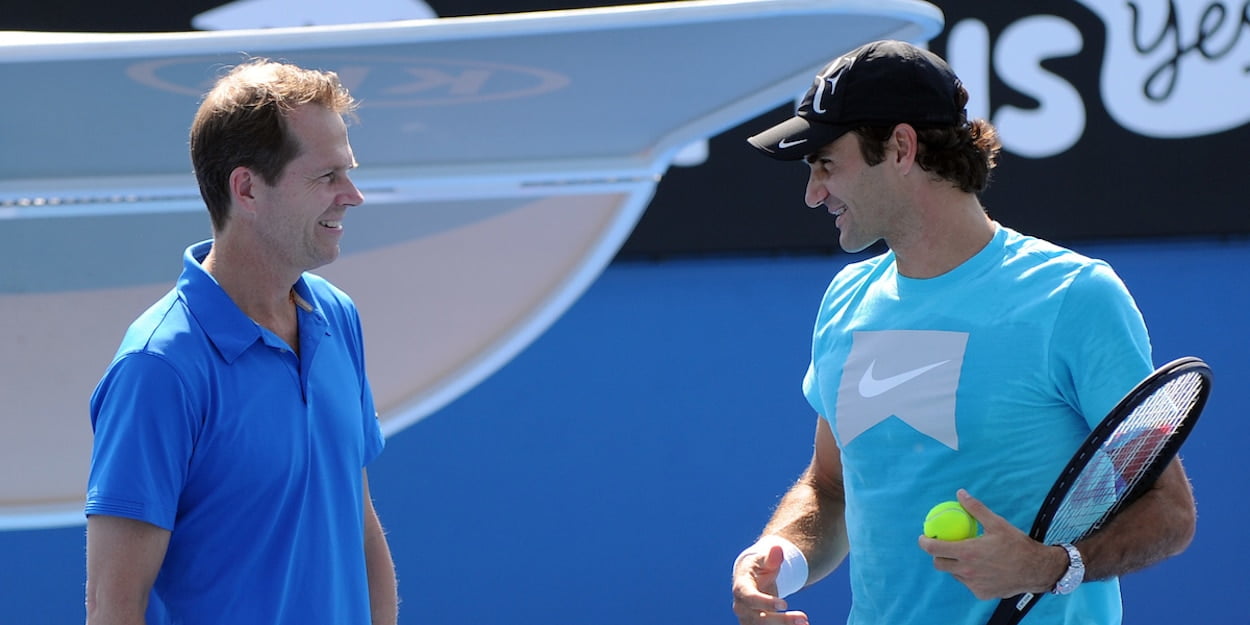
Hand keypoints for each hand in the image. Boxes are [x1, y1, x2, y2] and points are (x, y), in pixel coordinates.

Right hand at [731, 545, 809, 624]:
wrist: (752, 579)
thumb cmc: (760, 566)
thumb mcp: (765, 560)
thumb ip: (772, 557)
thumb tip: (777, 548)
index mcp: (741, 588)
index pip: (749, 598)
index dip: (765, 603)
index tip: (785, 604)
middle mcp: (741, 607)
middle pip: (758, 618)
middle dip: (781, 620)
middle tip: (803, 618)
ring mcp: (747, 619)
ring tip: (804, 623)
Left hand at [917, 490, 1066, 599]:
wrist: (1036, 569)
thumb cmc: (1016, 544)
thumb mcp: (996, 523)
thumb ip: (975, 509)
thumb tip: (960, 493)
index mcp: (967, 552)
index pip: (934, 549)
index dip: (924, 543)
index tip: (924, 537)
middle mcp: (967, 570)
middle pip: (939, 564)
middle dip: (937, 555)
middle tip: (943, 547)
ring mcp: (973, 584)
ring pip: (954, 574)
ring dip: (954, 565)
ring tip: (966, 556)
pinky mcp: (981, 594)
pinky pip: (968, 583)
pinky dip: (969, 575)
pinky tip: (980, 567)